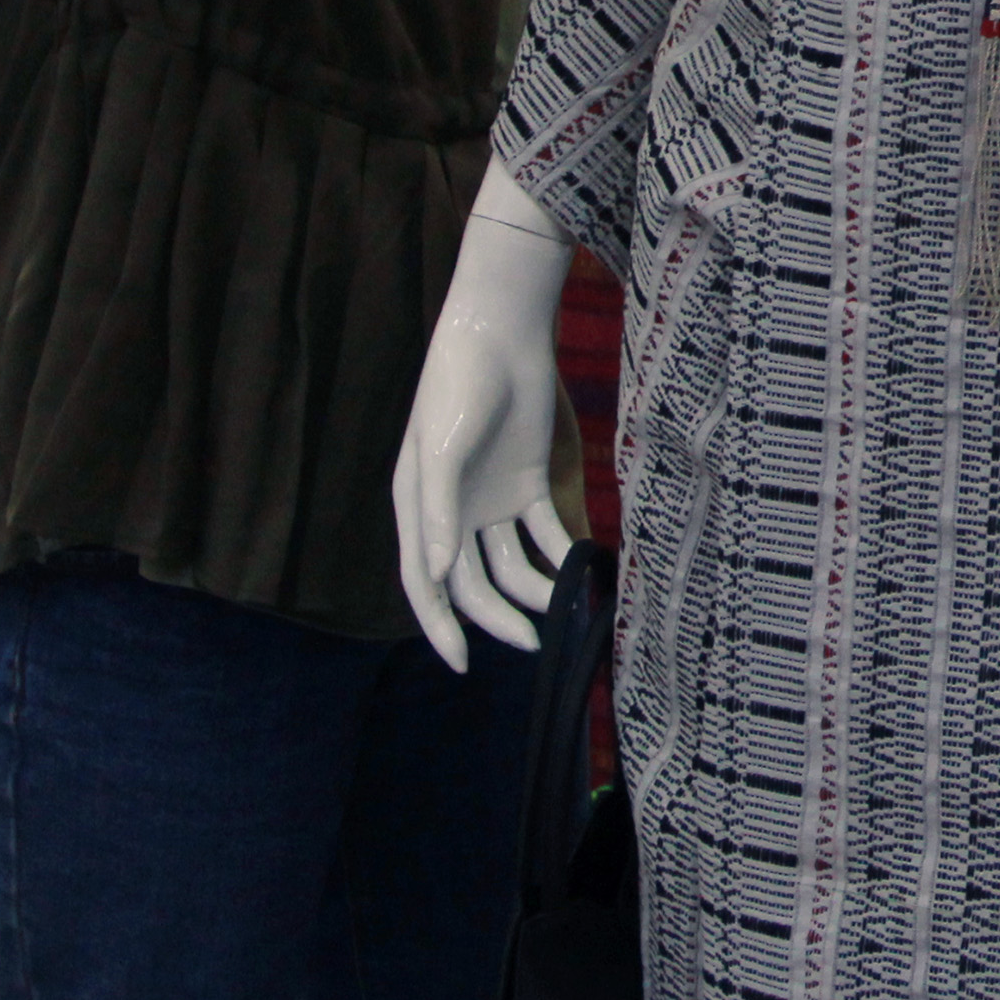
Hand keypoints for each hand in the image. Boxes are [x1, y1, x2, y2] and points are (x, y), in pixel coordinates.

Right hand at [390, 209, 576, 672]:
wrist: (499, 335)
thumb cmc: (456, 389)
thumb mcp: (441, 452)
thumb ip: (440, 514)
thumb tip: (440, 576)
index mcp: (419, 510)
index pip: (426, 583)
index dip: (440, 626)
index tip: (461, 664)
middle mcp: (453, 513)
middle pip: (474, 583)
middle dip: (498, 618)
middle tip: (534, 643)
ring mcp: (491, 500)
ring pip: (511, 564)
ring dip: (534, 590)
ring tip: (563, 613)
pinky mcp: (528, 482)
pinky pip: (544, 532)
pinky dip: (560, 553)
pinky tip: (581, 573)